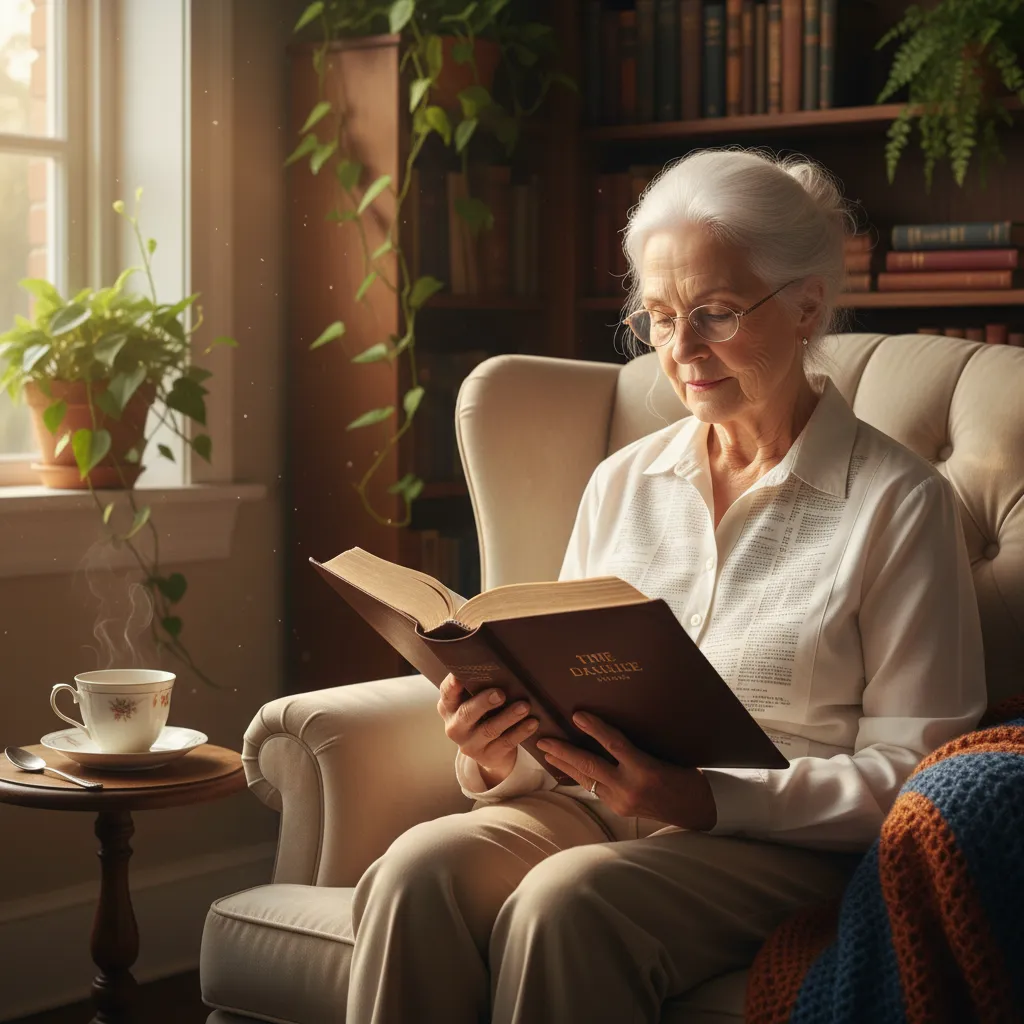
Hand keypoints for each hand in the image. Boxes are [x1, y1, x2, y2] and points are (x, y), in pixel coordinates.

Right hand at [437, 673, 538, 786]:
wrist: (489, 749)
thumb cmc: (483, 713)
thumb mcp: (474, 700)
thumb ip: (478, 686)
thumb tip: (501, 665)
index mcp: (449, 707)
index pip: (447, 694)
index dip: (452, 686)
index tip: (459, 677)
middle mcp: (455, 727)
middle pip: (466, 714)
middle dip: (483, 703)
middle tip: (500, 694)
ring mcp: (470, 744)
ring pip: (489, 730)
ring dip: (508, 717)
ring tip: (524, 706)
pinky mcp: (487, 756)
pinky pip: (506, 743)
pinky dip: (520, 732)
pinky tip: (532, 722)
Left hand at [535, 712, 717, 830]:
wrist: (698, 814)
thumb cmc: (688, 778)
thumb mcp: (668, 757)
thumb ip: (641, 747)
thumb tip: (614, 729)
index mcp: (646, 770)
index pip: (615, 745)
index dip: (595, 729)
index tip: (577, 715)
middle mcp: (630, 788)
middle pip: (590, 766)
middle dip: (564, 752)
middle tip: (544, 740)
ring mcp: (622, 802)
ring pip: (588, 780)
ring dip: (566, 765)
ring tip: (547, 752)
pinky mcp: (619, 810)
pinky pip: (596, 789)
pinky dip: (581, 776)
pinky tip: (569, 768)